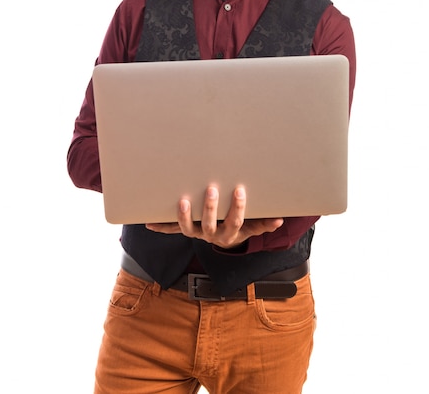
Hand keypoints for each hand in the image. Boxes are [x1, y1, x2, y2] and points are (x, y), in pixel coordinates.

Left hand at [145, 185, 283, 248]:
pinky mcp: (185, 229)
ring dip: (184, 216)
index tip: (240, 190)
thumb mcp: (253, 226)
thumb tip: (280, 220)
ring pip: (188, 228)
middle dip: (210, 207)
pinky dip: (161, 226)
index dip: (238, 207)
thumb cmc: (239, 226)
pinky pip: (172, 229)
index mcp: (230, 232)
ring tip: (183, 201)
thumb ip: (264, 223)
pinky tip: (148, 224)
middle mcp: (211, 235)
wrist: (224, 238)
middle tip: (211, 189)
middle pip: (209, 224)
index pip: (235, 220)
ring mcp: (197, 232)